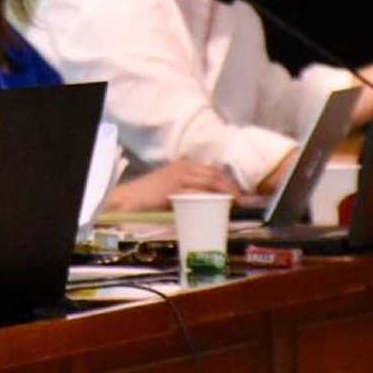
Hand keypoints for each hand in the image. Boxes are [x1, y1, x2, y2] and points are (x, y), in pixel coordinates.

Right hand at [104, 160, 239, 210]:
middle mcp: (184, 167)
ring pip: (209, 182)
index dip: (228, 181)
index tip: (239, 194)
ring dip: (224, 193)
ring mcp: (179, 178)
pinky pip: (197, 193)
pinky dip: (209, 199)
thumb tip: (211, 199)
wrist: (131, 197)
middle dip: (230, 187)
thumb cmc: (151, 194)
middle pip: (214, 174)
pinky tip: (217, 206)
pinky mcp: (174, 189)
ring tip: (234, 205)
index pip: (213, 170)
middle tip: (242, 201)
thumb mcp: (172, 184)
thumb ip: (189, 187)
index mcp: (185, 165)